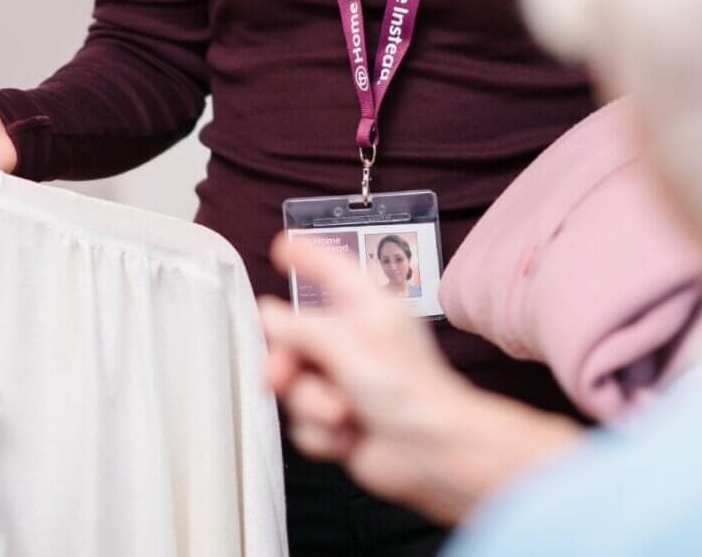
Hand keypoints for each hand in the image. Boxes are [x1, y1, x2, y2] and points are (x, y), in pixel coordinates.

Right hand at [260, 233, 579, 523]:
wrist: (433, 454)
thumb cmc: (411, 391)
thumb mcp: (348, 344)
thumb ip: (300, 328)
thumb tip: (269, 316)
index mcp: (365, 307)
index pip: (330, 268)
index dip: (306, 255)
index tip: (282, 247)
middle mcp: (353, 340)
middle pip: (296, 338)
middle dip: (287, 362)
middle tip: (278, 376)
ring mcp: (345, 382)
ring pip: (296, 385)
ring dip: (313, 404)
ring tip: (341, 413)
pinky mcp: (340, 421)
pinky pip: (305, 423)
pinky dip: (323, 434)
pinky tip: (349, 435)